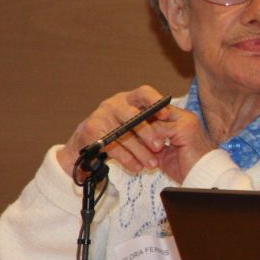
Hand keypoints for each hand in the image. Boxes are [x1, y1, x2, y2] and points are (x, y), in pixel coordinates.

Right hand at [56, 87, 213, 184]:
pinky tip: (137, 167)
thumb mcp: (137, 124)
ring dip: (139, 151)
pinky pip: (112, 147)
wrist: (87, 147)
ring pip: (123, 134)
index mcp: (129, 98)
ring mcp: (101, 116)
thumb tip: (173, 126)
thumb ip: (152, 122)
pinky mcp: (91, 131)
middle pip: (132, 116)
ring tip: (152, 164)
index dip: (156, 102)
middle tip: (159, 146)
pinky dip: (127, 159)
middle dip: (148, 132)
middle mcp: (114, 104)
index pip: (144, 92)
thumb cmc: (121, 133)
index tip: (167, 114)